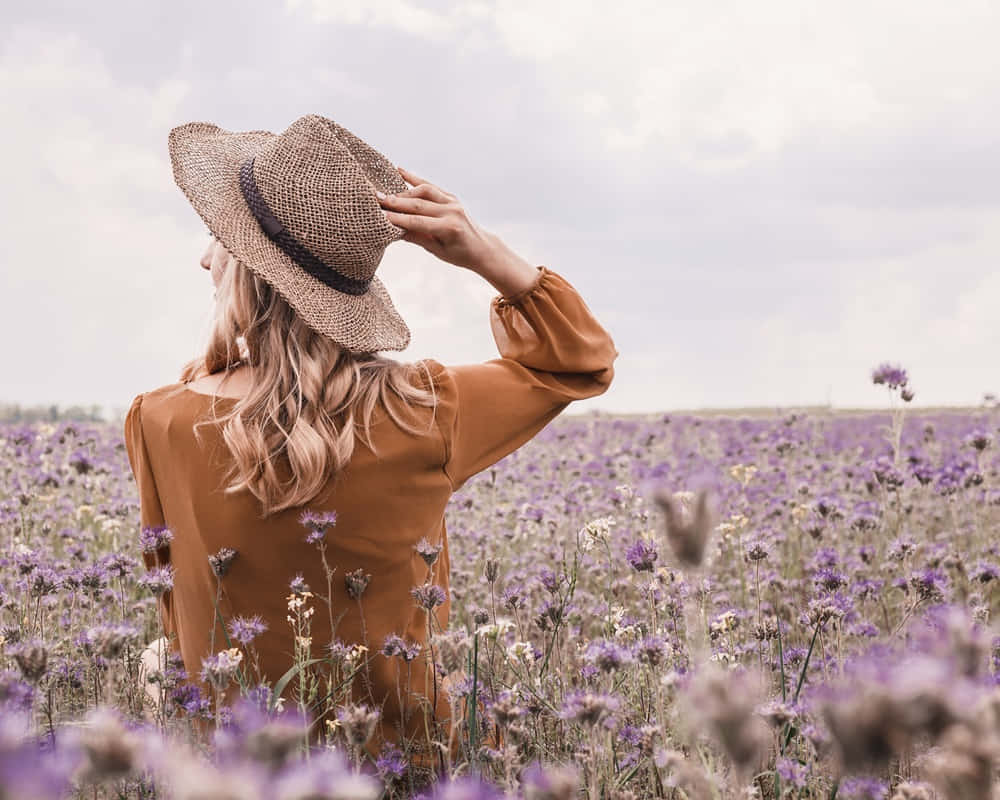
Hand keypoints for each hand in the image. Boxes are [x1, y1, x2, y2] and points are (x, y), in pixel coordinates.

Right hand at [377, 167, 497, 272]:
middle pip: (418, 204)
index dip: (396, 218)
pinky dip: (414, 179)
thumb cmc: (458, 254)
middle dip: (395, 202)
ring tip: (385, 194)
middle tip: (375, 199)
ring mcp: (453, 201)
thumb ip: (416, 237)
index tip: (379, 215)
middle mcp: (452, 211)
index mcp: (449, 228)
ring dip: (403, 192)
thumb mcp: (436, 250)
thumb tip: (392, 229)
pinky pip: (430, 186)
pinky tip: (399, 170)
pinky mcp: (451, 196)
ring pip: (424, 191)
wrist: (481, 247)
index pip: (417, 222)